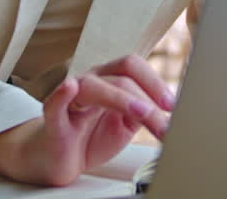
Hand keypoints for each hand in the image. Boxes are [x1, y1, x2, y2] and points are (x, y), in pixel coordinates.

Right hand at [0, 55, 174, 185]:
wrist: (57, 159)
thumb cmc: (90, 137)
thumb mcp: (125, 126)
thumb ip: (144, 114)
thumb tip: (172, 114)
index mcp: (109, 80)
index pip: (133, 67)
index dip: (155, 82)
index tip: (174, 105)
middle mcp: (90, 82)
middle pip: (121, 75)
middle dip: (147, 94)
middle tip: (165, 115)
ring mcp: (70, 99)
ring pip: (94, 87)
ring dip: (121, 98)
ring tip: (141, 112)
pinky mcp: (53, 119)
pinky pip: (54, 104)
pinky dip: (61, 95)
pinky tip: (70, 88)